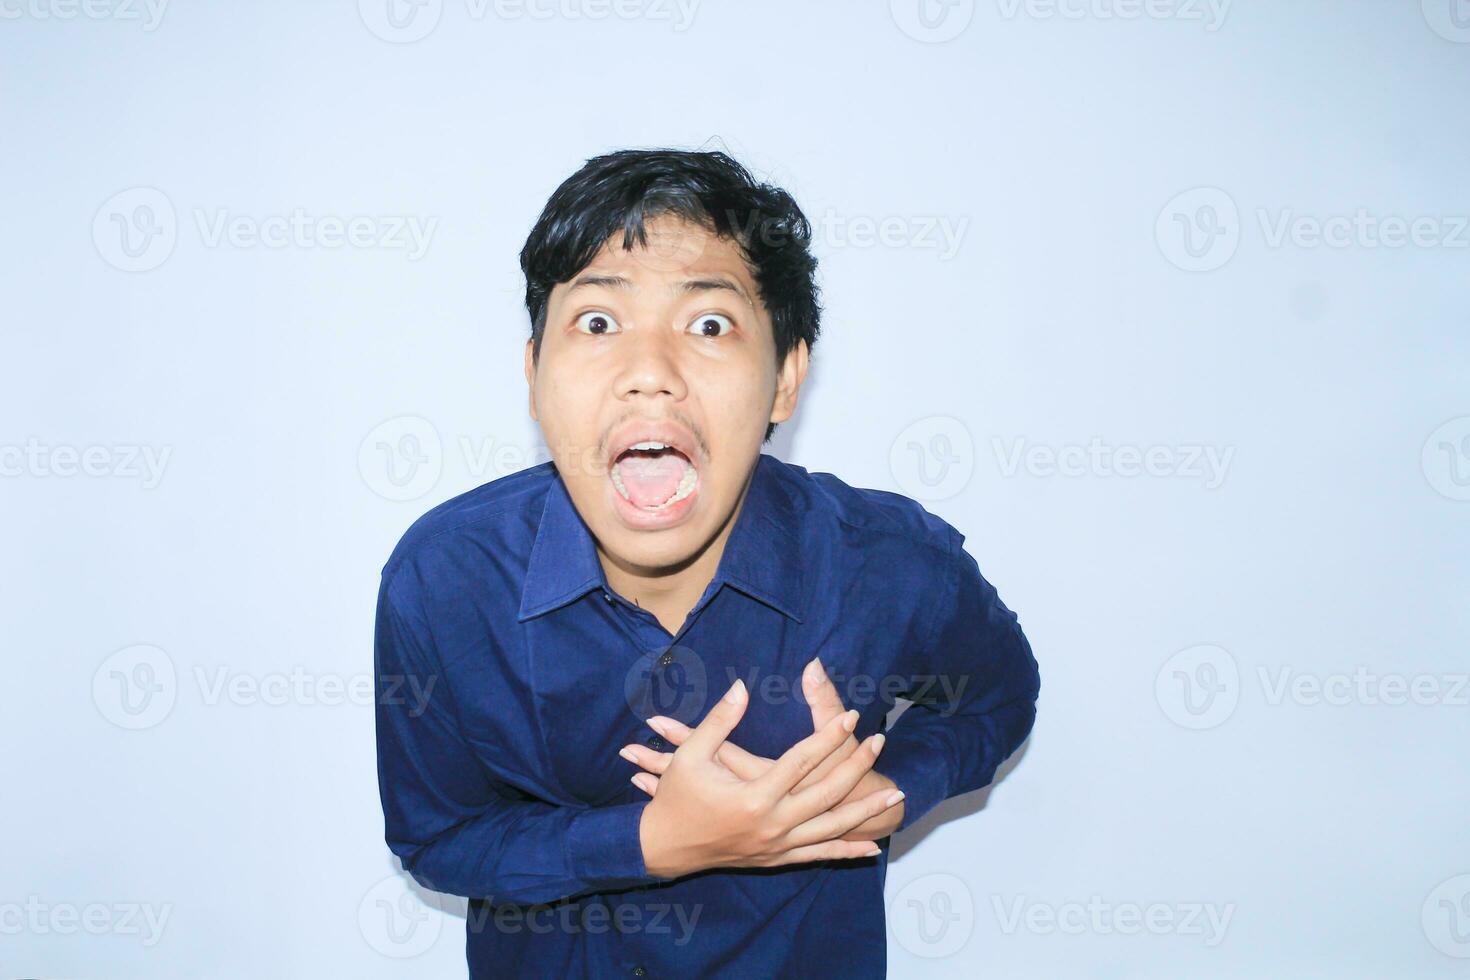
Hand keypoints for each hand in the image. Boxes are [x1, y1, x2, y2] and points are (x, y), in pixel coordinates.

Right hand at [632, 677, 904, 878]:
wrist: (665, 849)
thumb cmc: (677, 797)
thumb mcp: (692, 754)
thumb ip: (720, 720)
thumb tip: (741, 686)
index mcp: (752, 797)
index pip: (802, 760)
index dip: (828, 735)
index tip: (850, 715)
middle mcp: (771, 824)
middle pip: (826, 792)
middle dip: (857, 766)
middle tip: (880, 741)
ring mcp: (776, 845)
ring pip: (831, 827)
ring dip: (865, 810)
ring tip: (894, 792)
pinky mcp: (777, 858)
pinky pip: (819, 855)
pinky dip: (847, 851)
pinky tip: (872, 848)